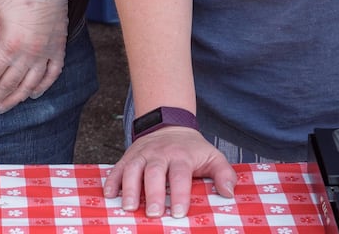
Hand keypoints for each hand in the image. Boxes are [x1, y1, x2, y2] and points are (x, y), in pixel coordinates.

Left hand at [0, 0, 73, 114]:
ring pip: (28, 86)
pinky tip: (33, 94)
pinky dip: (42, 88)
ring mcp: (46, 54)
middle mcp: (29, 55)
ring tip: (1, 108)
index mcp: (9, 45)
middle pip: (7, 86)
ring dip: (13, 100)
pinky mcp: (58, 49)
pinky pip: (51, 76)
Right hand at [101, 127, 235, 218]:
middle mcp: (160, 153)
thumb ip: (224, 174)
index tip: (178, 212)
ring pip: (133, 168)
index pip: (180, 175)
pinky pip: (118, 167)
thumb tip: (229, 194)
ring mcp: (142, 153)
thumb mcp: (213, 157)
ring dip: (129, 188)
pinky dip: (112, 180)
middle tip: (152, 213)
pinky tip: (109, 194)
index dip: (179, 193)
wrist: (170, 125)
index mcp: (182, 155)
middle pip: (154, 172)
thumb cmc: (193, 150)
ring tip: (128, 207)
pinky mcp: (129, 155)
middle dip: (152, 193)